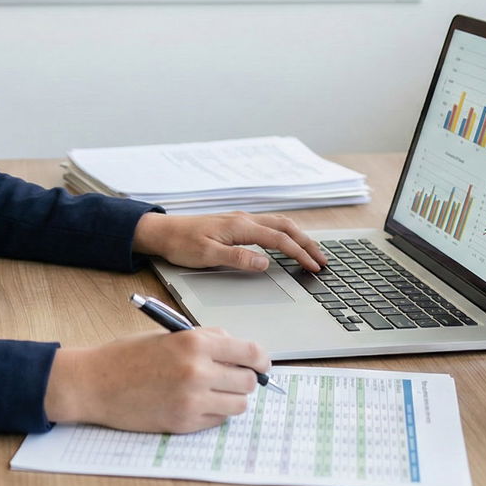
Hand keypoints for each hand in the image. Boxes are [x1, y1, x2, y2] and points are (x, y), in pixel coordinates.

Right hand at [43, 328, 269, 432]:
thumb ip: (205, 339)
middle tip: (232, 377)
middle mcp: (198, 371)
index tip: (261, 363)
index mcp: (195, 342)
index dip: (261, 359)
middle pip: (248, 381)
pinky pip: (218, 421)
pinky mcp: (184, 422)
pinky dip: (213, 413)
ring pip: (238, 405)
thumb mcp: (169, 334)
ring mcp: (192, 400)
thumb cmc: (127, 356)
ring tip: (212, 391)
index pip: (250, 352)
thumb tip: (237, 349)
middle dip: (244, 378)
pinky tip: (195, 402)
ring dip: (231, 398)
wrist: (96, 382)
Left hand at [132, 211, 326, 272]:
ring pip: (279, 224)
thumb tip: (265, 263)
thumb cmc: (181, 244)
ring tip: (312, 252)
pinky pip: (268, 226)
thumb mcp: (207, 255)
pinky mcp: (235, 224)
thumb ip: (237, 258)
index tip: (314, 266)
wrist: (161, 232)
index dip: (300, 253)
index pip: (279, 239)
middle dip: (307, 243)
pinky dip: (285, 233)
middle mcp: (244, 219)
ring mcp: (240, 220)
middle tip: (323, 260)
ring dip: (298, 236)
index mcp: (240, 226)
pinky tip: (287, 243)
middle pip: (286, 227)